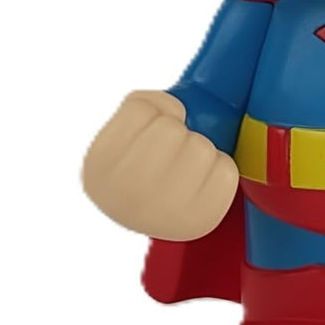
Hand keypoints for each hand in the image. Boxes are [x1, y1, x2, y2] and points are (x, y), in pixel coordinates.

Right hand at [81, 90, 239, 240]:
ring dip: (199, 150)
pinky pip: (226, 171)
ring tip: (185, 168)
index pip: (140, 109)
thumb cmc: (141, 159)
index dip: (153, 113)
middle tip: (170, 151)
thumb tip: (179, 109)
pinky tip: (202, 184)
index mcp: (98, 165)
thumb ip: (146, 103)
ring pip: (202, 149)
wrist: (155, 213)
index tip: (148, 133)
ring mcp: (162, 213)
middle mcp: (125, 194)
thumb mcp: (126, 128)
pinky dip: (220, 169)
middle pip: (171, 130)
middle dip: (177, 132)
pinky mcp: (200, 221)